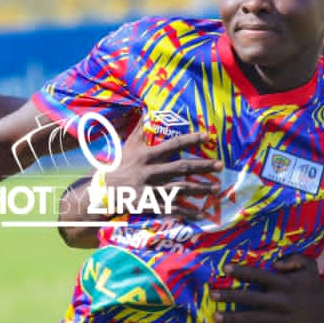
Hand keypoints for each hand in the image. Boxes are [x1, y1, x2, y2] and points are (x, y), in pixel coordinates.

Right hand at [103, 116, 221, 220]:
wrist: (103, 191)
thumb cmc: (119, 165)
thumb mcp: (128, 145)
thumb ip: (139, 129)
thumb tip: (145, 107)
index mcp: (146, 155)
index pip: (172, 145)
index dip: (190, 140)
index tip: (207, 136)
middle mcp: (149, 171)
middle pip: (180, 168)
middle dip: (202, 166)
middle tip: (220, 165)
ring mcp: (149, 189)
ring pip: (178, 189)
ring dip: (199, 189)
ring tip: (215, 188)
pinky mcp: (149, 205)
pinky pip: (170, 209)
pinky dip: (185, 212)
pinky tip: (199, 214)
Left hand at [211, 254, 323, 322]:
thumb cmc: (313, 284)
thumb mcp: (309, 264)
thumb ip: (293, 258)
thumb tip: (275, 264)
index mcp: (285, 284)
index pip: (260, 276)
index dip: (242, 272)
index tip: (226, 268)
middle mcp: (281, 302)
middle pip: (251, 298)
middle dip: (230, 296)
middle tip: (213, 294)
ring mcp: (280, 319)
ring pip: (252, 319)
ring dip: (233, 318)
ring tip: (216, 316)